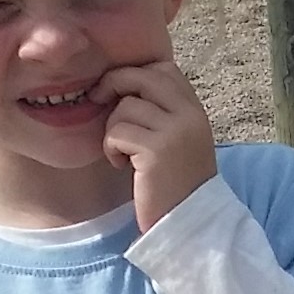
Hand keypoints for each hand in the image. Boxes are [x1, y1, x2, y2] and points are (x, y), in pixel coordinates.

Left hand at [100, 59, 218, 231]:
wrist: (189, 224)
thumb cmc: (175, 184)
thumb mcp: (178, 141)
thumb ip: (162, 112)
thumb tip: (122, 84)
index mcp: (195, 111)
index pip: (164, 69)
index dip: (135, 74)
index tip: (118, 92)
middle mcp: (189, 116)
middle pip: (142, 76)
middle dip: (113, 84)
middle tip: (98, 101)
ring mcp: (175, 131)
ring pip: (124, 106)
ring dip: (112, 129)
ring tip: (122, 153)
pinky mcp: (157, 150)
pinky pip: (117, 131)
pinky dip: (111, 148)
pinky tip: (121, 165)